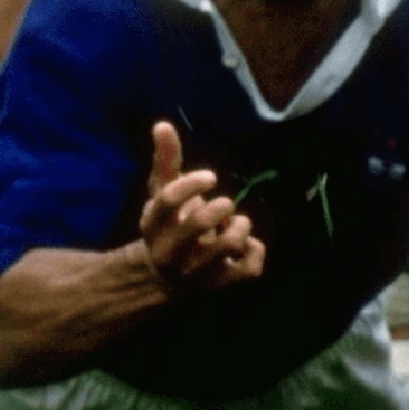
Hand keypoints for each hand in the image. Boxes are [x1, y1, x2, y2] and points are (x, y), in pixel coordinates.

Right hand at [136, 121, 263, 292]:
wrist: (166, 276)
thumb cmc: (170, 223)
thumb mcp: (163, 193)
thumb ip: (166, 160)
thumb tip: (163, 124)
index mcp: (153, 224)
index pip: (167, 200)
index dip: (192, 183)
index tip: (211, 177)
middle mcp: (171, 251)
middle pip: (199, 223)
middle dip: (220, 206)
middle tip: (225, 204)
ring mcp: (196, 272)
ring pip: (228, 245)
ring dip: (240, 227)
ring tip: (234, 224)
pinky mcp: (220, 285)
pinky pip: (249, 269)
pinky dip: (256, 251)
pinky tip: (246, 245)